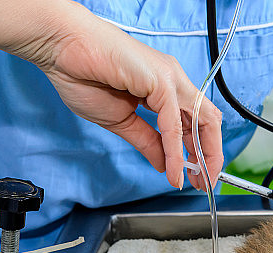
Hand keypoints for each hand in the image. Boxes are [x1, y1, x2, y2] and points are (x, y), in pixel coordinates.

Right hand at [17, 4, 223, 188]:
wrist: (61, 48)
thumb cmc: (83, 74)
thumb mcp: (122, 121)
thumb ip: (147, 142)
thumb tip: (165, 165)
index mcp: (165, 88)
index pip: (196, 123)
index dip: (200, 152)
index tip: (196, 177)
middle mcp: (173, 81)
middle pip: (208, 121)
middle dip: (211, 155)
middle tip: (205, 184)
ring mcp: (169, 78)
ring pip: (201, 120)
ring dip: (202, 155)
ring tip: (197, 181)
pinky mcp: (160, 80)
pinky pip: (173, 123)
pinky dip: (175, 151)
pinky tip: (174, 170)